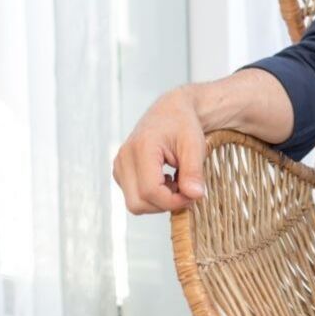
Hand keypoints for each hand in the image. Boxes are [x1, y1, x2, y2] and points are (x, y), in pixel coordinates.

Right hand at [112, 86, 207, 213]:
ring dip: (160, 201)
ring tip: (178, 182)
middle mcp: (124, 159)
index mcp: (141, 148)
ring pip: (135, 204)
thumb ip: (194, 172)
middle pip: (138, 203)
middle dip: (166, 204)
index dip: (173, 201)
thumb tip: (195, 196)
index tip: (194, 196)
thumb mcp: (194, 145)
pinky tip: (166, 180)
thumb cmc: (183, 125)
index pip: (150, 190)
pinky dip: (153, 196)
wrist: (170, 111)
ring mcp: (119, 167)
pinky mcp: (120, 173)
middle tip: (187, 191)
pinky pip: (134, 197)